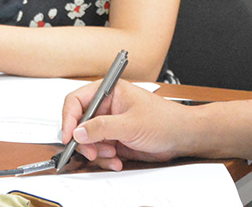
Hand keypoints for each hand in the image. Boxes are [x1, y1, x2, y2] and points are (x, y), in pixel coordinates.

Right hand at [60, 79, 187, 170]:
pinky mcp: (114, 139)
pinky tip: (117, 160)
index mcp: (109, 91)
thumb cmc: (164, 119)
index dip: (69, 118)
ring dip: (97, 152)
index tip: (69, 136)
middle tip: (92, 152)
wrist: (182, 137)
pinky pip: (99, 151)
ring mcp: (110, 124)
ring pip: (88, 141)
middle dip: (85, 141)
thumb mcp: (130, 124)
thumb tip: (78, 131)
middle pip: (79, 124)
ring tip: (113, 154)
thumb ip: (102, 128)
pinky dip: (105, 159)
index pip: (76, 100)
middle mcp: (106, 107)